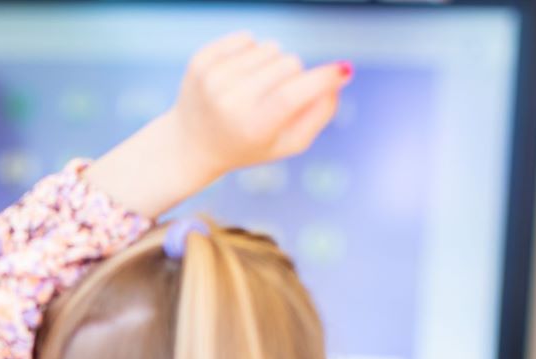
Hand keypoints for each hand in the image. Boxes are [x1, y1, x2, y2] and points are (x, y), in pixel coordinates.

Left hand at [87, 33, 351, 217]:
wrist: (191, 143)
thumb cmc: (250, 143)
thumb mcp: (288, 142)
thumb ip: (320, 113)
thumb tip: (341, 74)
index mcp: (252, 127)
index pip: (292, 95)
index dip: (322, 80)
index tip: (343, 71)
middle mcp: (229, 102)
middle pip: (289, 64)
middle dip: (293, 75)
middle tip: (274, 97)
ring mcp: (212, 79)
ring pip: (270, 47)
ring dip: (270, 64)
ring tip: (253, 88)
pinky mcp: (201, 61)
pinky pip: (247, 38)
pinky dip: (250, 52)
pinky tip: (237, 76)